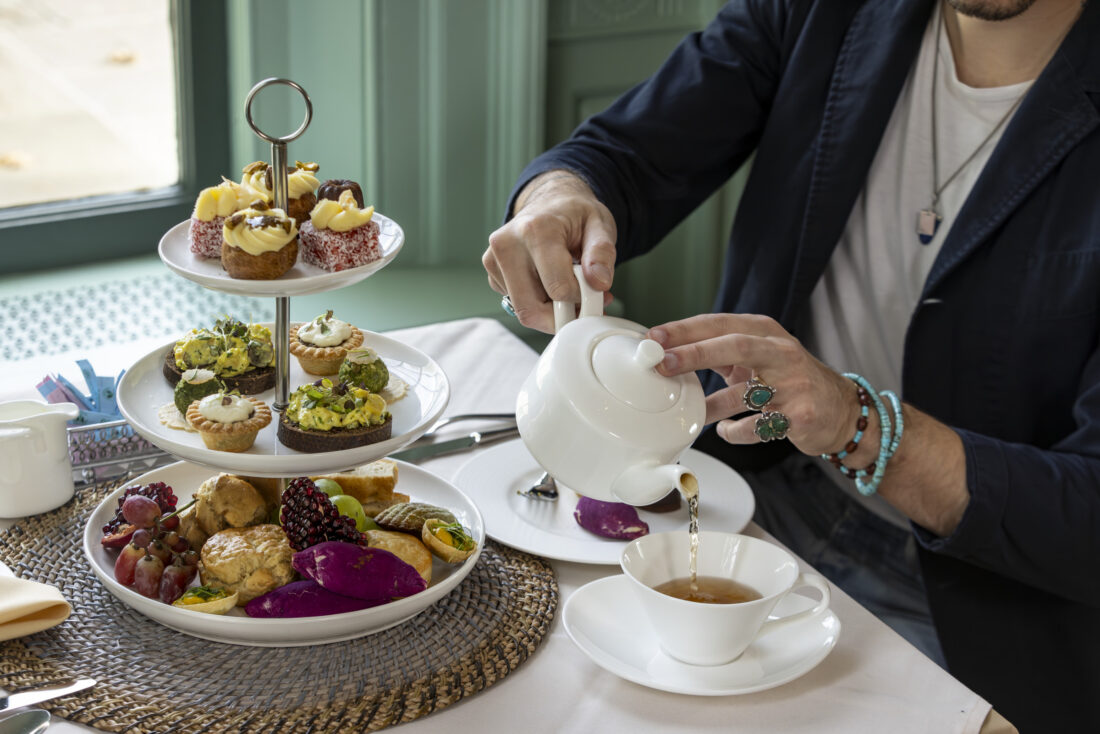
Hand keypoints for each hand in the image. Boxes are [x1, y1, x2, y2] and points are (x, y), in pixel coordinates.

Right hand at [485, 170, 616, 332]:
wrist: (551, 201)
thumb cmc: (575, 214)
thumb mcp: (600, 225)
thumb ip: (602, 253)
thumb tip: (599, 283)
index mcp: (536, 229)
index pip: (558, 289)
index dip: (581, 299)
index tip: (595, 292)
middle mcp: (507, 244)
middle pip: (531, 309)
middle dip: (561, 316)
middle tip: (581, 304)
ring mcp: (494, 258)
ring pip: (523, 310)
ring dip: (550, 310)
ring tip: (566, 286)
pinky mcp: (492, 271)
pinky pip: (516, 303)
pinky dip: (537, 302)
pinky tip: (548, 281)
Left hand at [648, 313, 867, 457]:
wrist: (840, 410)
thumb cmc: (789, 380)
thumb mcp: (759, 356)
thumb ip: (721, 352)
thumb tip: (667, 353)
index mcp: (765, 332)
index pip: (720, 323)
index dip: (685, 330)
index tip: (654, 339)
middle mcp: (781, 353)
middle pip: (735, 346)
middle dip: (695, 353)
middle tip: (663, 363)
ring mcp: (793, 384)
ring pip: (742, 394)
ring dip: (710, 406)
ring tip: (689, 413)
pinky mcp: (799, 416)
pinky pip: (756, 427)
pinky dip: (735, 432)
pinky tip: (726, 431)